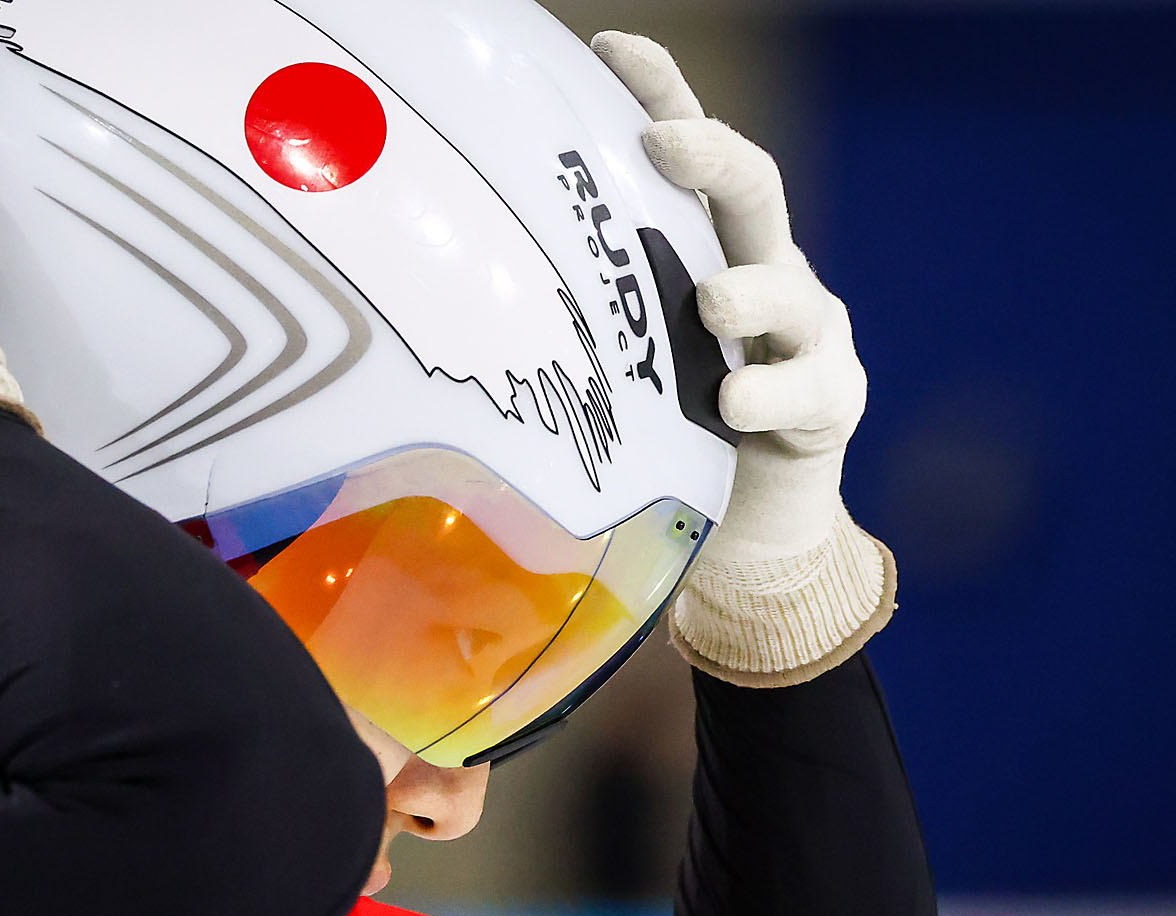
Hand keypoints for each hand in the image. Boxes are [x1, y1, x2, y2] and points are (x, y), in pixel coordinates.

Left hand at [592, 32, 893, 685]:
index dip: (660, 92)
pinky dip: (766, 393)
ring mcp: (803, 334)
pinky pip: (806, 388)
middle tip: (662, 143)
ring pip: (787, 289)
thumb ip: (555, 328)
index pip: (684, 157)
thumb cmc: (660, 435)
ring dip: (748, 290)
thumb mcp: (607, 367)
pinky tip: (732, 403)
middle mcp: (759, 270)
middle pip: (750, 190)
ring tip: (712, 302)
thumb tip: (424, 307)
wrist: (744, 529)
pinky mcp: (830, 401)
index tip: (610, 47)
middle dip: (711, 155)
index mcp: (699, 250)